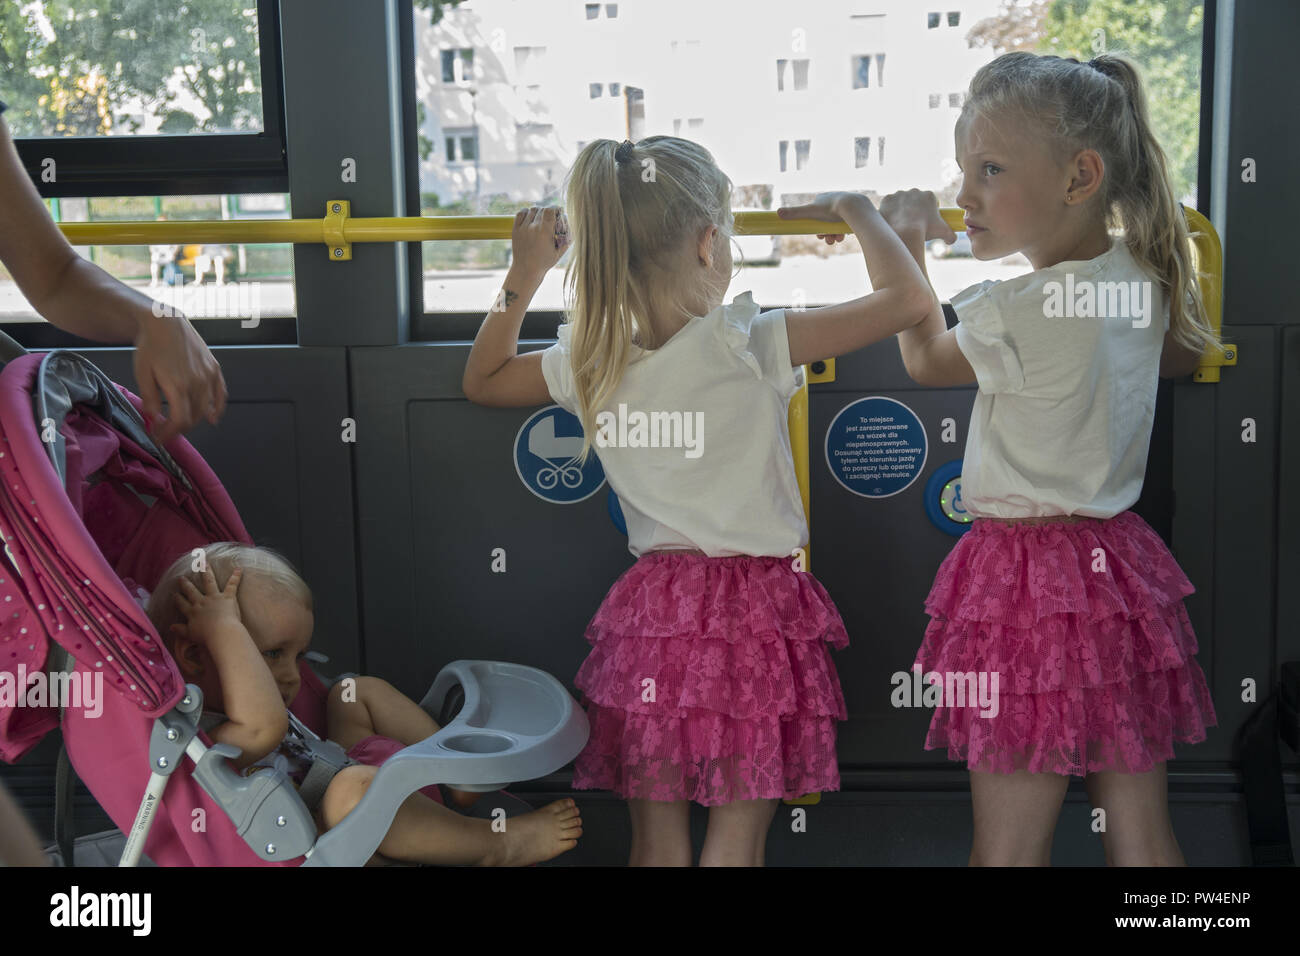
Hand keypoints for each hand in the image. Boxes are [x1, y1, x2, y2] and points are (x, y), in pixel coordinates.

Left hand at [133, 310, 227, 444]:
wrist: (165, 322)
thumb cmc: (151, 346)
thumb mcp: (142, 373)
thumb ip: (150, 399)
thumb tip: (154, 418)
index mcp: (178, 386)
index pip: (180, 421)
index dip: (170, 434)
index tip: (160, 438)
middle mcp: (197, 383)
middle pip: (194, 418)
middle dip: (179, 429)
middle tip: (166, 431)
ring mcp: (208, 376)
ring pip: (206, 409)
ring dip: (194, 420)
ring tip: (182, 423)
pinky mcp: (214, 369)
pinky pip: (221, 394)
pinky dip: (219, 408)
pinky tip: (214, 417)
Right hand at [171, 566, 242, 644]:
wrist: (220, 633)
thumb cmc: (206, 636)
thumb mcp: (190, 634)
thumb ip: (180, 630)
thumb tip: (170, 627)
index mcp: (192, 612)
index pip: (182, 604)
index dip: (178, 599)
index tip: (174, 594)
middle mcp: (201, 602)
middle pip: (192, 591)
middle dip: (186, 584)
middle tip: (181, 577)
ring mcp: (214, 597)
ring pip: (209, 581)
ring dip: (206, 571)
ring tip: (204, 563)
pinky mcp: (227, 597)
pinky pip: (232, 584)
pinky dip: (236, 576)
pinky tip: (239, 569)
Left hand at [510, 206, 569, 276]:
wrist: (526, 270)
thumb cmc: (544, 263)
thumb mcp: (559, 252)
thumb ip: (566, 238)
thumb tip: (569, 224)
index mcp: (544, 231)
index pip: (550, 210)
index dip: (556, 209)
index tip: (558, 212)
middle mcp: (533, 227)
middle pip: (542, 209)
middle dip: (548, 212)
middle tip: (551, 218)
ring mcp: (523, 228)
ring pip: (532, 210)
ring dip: (538, 212)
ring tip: (541, 219)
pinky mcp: (515, 230)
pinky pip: (521, 213)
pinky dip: (526, 213)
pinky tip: (530, 218)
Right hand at [777, 192, 871, 245]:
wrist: (854, 207)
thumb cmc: (831, 208)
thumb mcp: (810, 212)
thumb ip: (794, 213)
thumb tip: (777, 213)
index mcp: (822, 198)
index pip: (815, 215)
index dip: (815, 227)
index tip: (817, 235)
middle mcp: (833, 200)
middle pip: (825, 221)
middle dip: (825, 233)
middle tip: (827, 240)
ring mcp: (844, 206)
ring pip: (836, 224)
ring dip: (834, 234)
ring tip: (836, 239)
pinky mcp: (854, 211)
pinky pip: (846, 223)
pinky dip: (843, 231)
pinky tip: (844, 235)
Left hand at [879, 189, 955, 244]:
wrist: (905, 232)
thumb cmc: (926, 231)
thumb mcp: (944, 233)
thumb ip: (951, 235)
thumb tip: (951, 239)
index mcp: (928, 195)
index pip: (929, 202)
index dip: (927, 213)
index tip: (925, 222)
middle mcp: (914, 191)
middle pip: (913, 201)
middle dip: (913, 211)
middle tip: (912, 225)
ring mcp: (899, 194)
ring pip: (900, 203)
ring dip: (900, 211)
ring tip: (900, 225)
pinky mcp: (886, 199)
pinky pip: (887, 205)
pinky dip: (888, 212)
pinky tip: (891, 222)